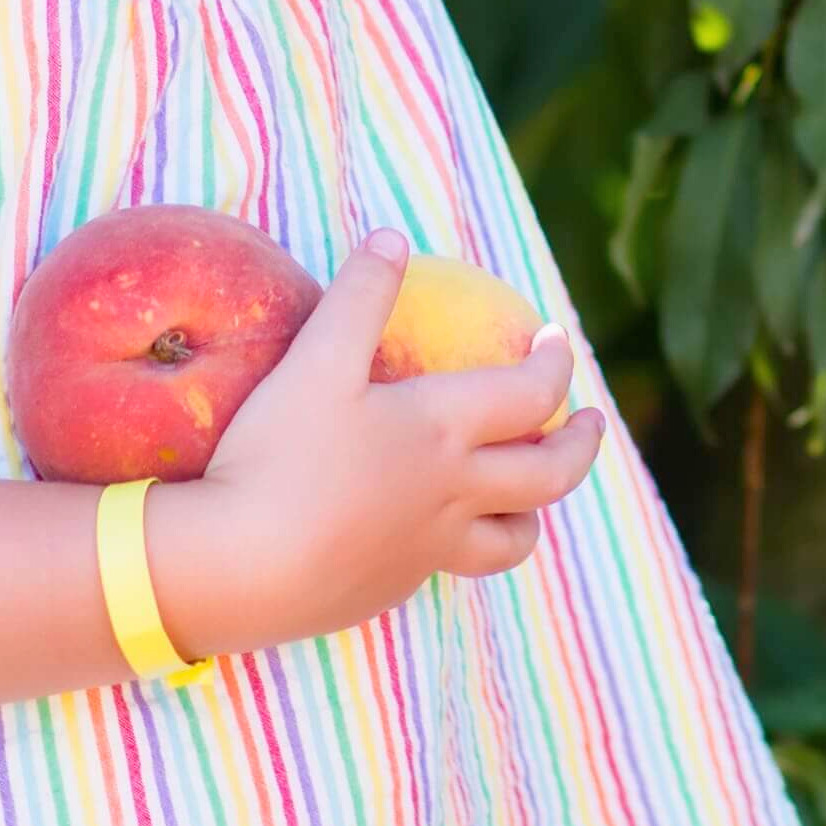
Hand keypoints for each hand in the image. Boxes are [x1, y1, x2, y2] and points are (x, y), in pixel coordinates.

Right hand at [161, 231, 603, 654]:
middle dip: (580, 444)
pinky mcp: (390, 588)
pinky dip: (464, 540)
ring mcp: (427, 549)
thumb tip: (392, 237)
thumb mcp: (315, 361)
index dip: (555, 363)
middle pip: (551, 476)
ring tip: (530, 492)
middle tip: (590, 422)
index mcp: (444, 430)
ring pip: (514, 538)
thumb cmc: (278, 457)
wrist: (235, 569)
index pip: (531, 394)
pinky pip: (452, 565)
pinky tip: (433, 526)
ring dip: (534, 508)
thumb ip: (358, 296)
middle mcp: (453, 493)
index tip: (557, 341)